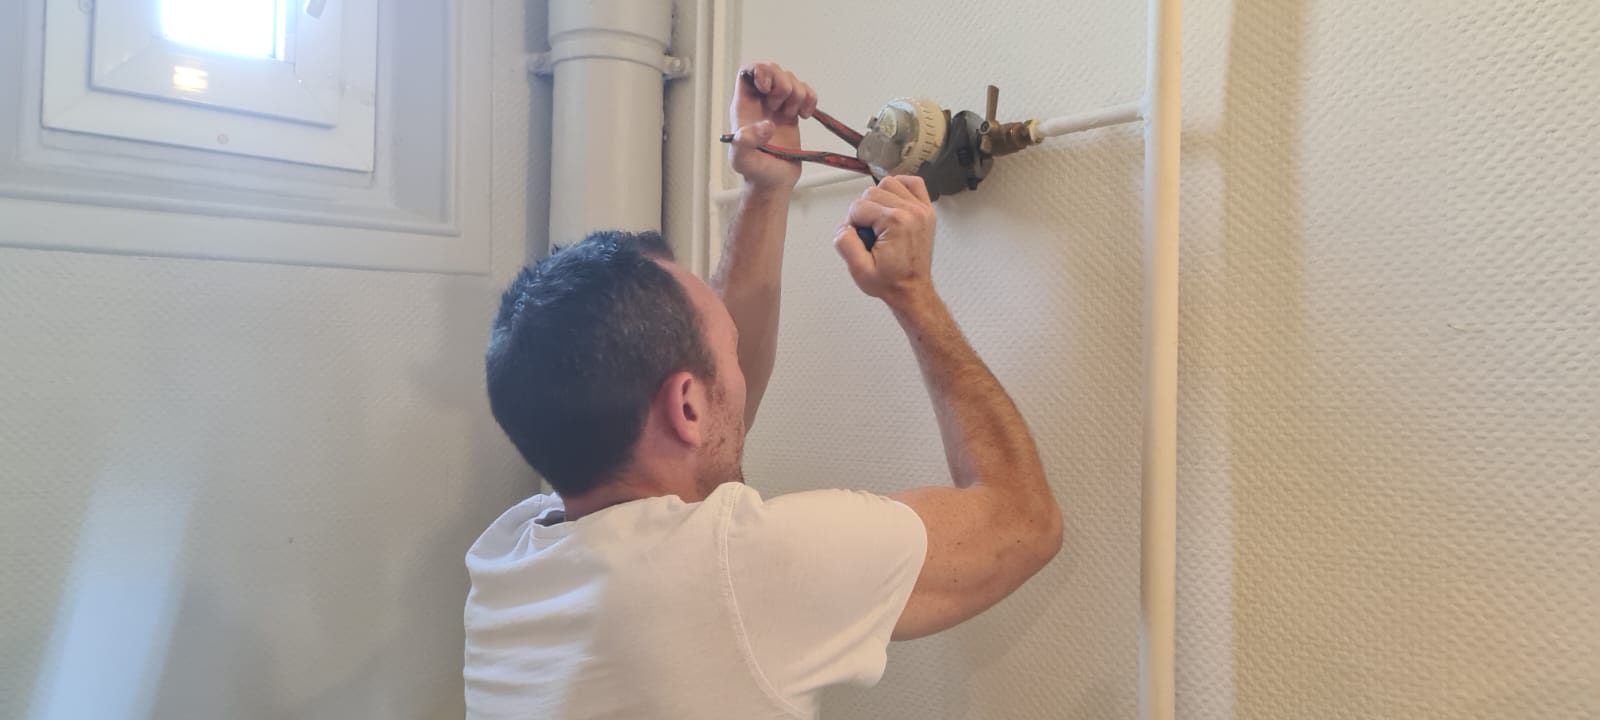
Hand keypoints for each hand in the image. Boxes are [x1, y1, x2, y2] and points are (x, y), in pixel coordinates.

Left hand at [728, 63, 816, 191]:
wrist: (774, 182)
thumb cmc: (755, 172)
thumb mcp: (742, 160)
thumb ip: (746, 142)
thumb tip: (766, 125)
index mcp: (744, 106)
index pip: (748, 71)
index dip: (760, 71)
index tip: (768, 87)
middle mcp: (760, 102)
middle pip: (773, 70)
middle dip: (782, 84)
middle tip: (780, 106)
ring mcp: (778, 106)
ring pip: (791, 79)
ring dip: (797, 94)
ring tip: (792, 115)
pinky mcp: (793, 112)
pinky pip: (805, 92)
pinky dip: (810, 99)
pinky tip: (805, 115)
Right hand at [833, 176, 937, 305]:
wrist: (912, 290)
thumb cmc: (892, 282)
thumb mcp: (859, 270)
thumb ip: (845, 244)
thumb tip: (844, 227)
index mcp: (895, 223)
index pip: (858, 206)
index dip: (851, 223)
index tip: (860, 239)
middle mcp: (911, 212)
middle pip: (872, 191)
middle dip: (863, 211)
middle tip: (868, 233)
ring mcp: (921, 210)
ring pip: (889, 183)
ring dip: (879, 197)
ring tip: (878, 219)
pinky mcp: (926, 211)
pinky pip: (913, 184)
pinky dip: (901, 187)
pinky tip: (893, 202)